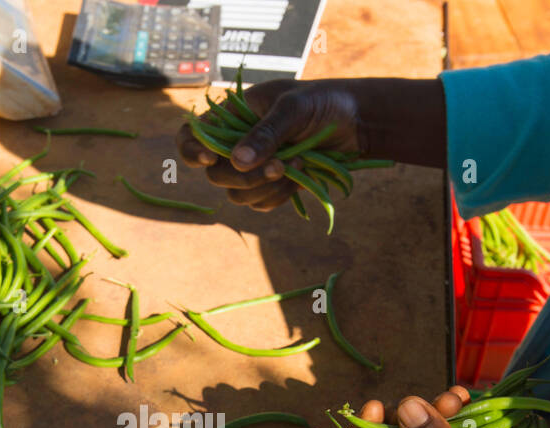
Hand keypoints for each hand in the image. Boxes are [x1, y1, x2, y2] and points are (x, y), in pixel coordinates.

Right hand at [175, 79, 362, 210]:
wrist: (358, 122)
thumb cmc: (325, 102)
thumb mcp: (294, 108)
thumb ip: (266, 133)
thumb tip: (237, 162)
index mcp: (233, 116)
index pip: (193, 136)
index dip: (192, 150)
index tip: (210, 159)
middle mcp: (238, 144)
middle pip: (216, 174)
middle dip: (245, 176)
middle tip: (278, 166)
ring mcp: (255, 168)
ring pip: (238, 195)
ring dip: (266, 187)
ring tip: (297, 165)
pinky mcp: (273, 186)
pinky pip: (261, 203)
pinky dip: (279, 195)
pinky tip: (301, 178)